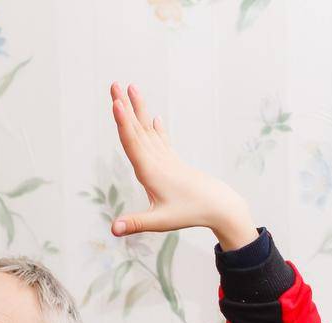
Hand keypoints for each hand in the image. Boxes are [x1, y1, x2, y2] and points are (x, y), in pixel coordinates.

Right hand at [107, 83, 255, 250]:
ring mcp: (166, 159)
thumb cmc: (190, 213)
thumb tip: (112, 229)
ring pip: (147, 130)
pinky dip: (156, 128)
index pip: (133, 142)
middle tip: (114, 84)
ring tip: (131, 88)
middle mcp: (157, 160)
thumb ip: (135, 223)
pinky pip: (162, 140)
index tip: (116, 102)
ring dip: (138, 110)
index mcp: (151, 170)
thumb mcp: (161, 221)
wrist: (220, 206)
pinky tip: (155, 118)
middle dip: (125, 106)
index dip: (122, 123)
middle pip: (137, 129)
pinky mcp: (174, 162)